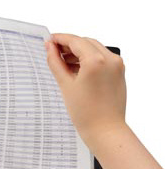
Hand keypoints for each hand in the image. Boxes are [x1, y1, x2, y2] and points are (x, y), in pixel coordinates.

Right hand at [45, 33, 126, 151]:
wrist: (105, 130)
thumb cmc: (86, 112)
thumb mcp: (65, 84)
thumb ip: (55, 62)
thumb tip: (49, 47)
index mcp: (96, 60)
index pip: (75, 41)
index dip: (60, 39)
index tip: (49, 40)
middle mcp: (110, 59)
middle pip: (85, 42)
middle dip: (69, 45)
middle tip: (52, 51)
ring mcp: (117, 65)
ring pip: (94, 49)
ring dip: (78, 52)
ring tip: (62, 62)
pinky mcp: (118, 72)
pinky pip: (102, 58)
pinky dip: (88, 59)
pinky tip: (75, 68)